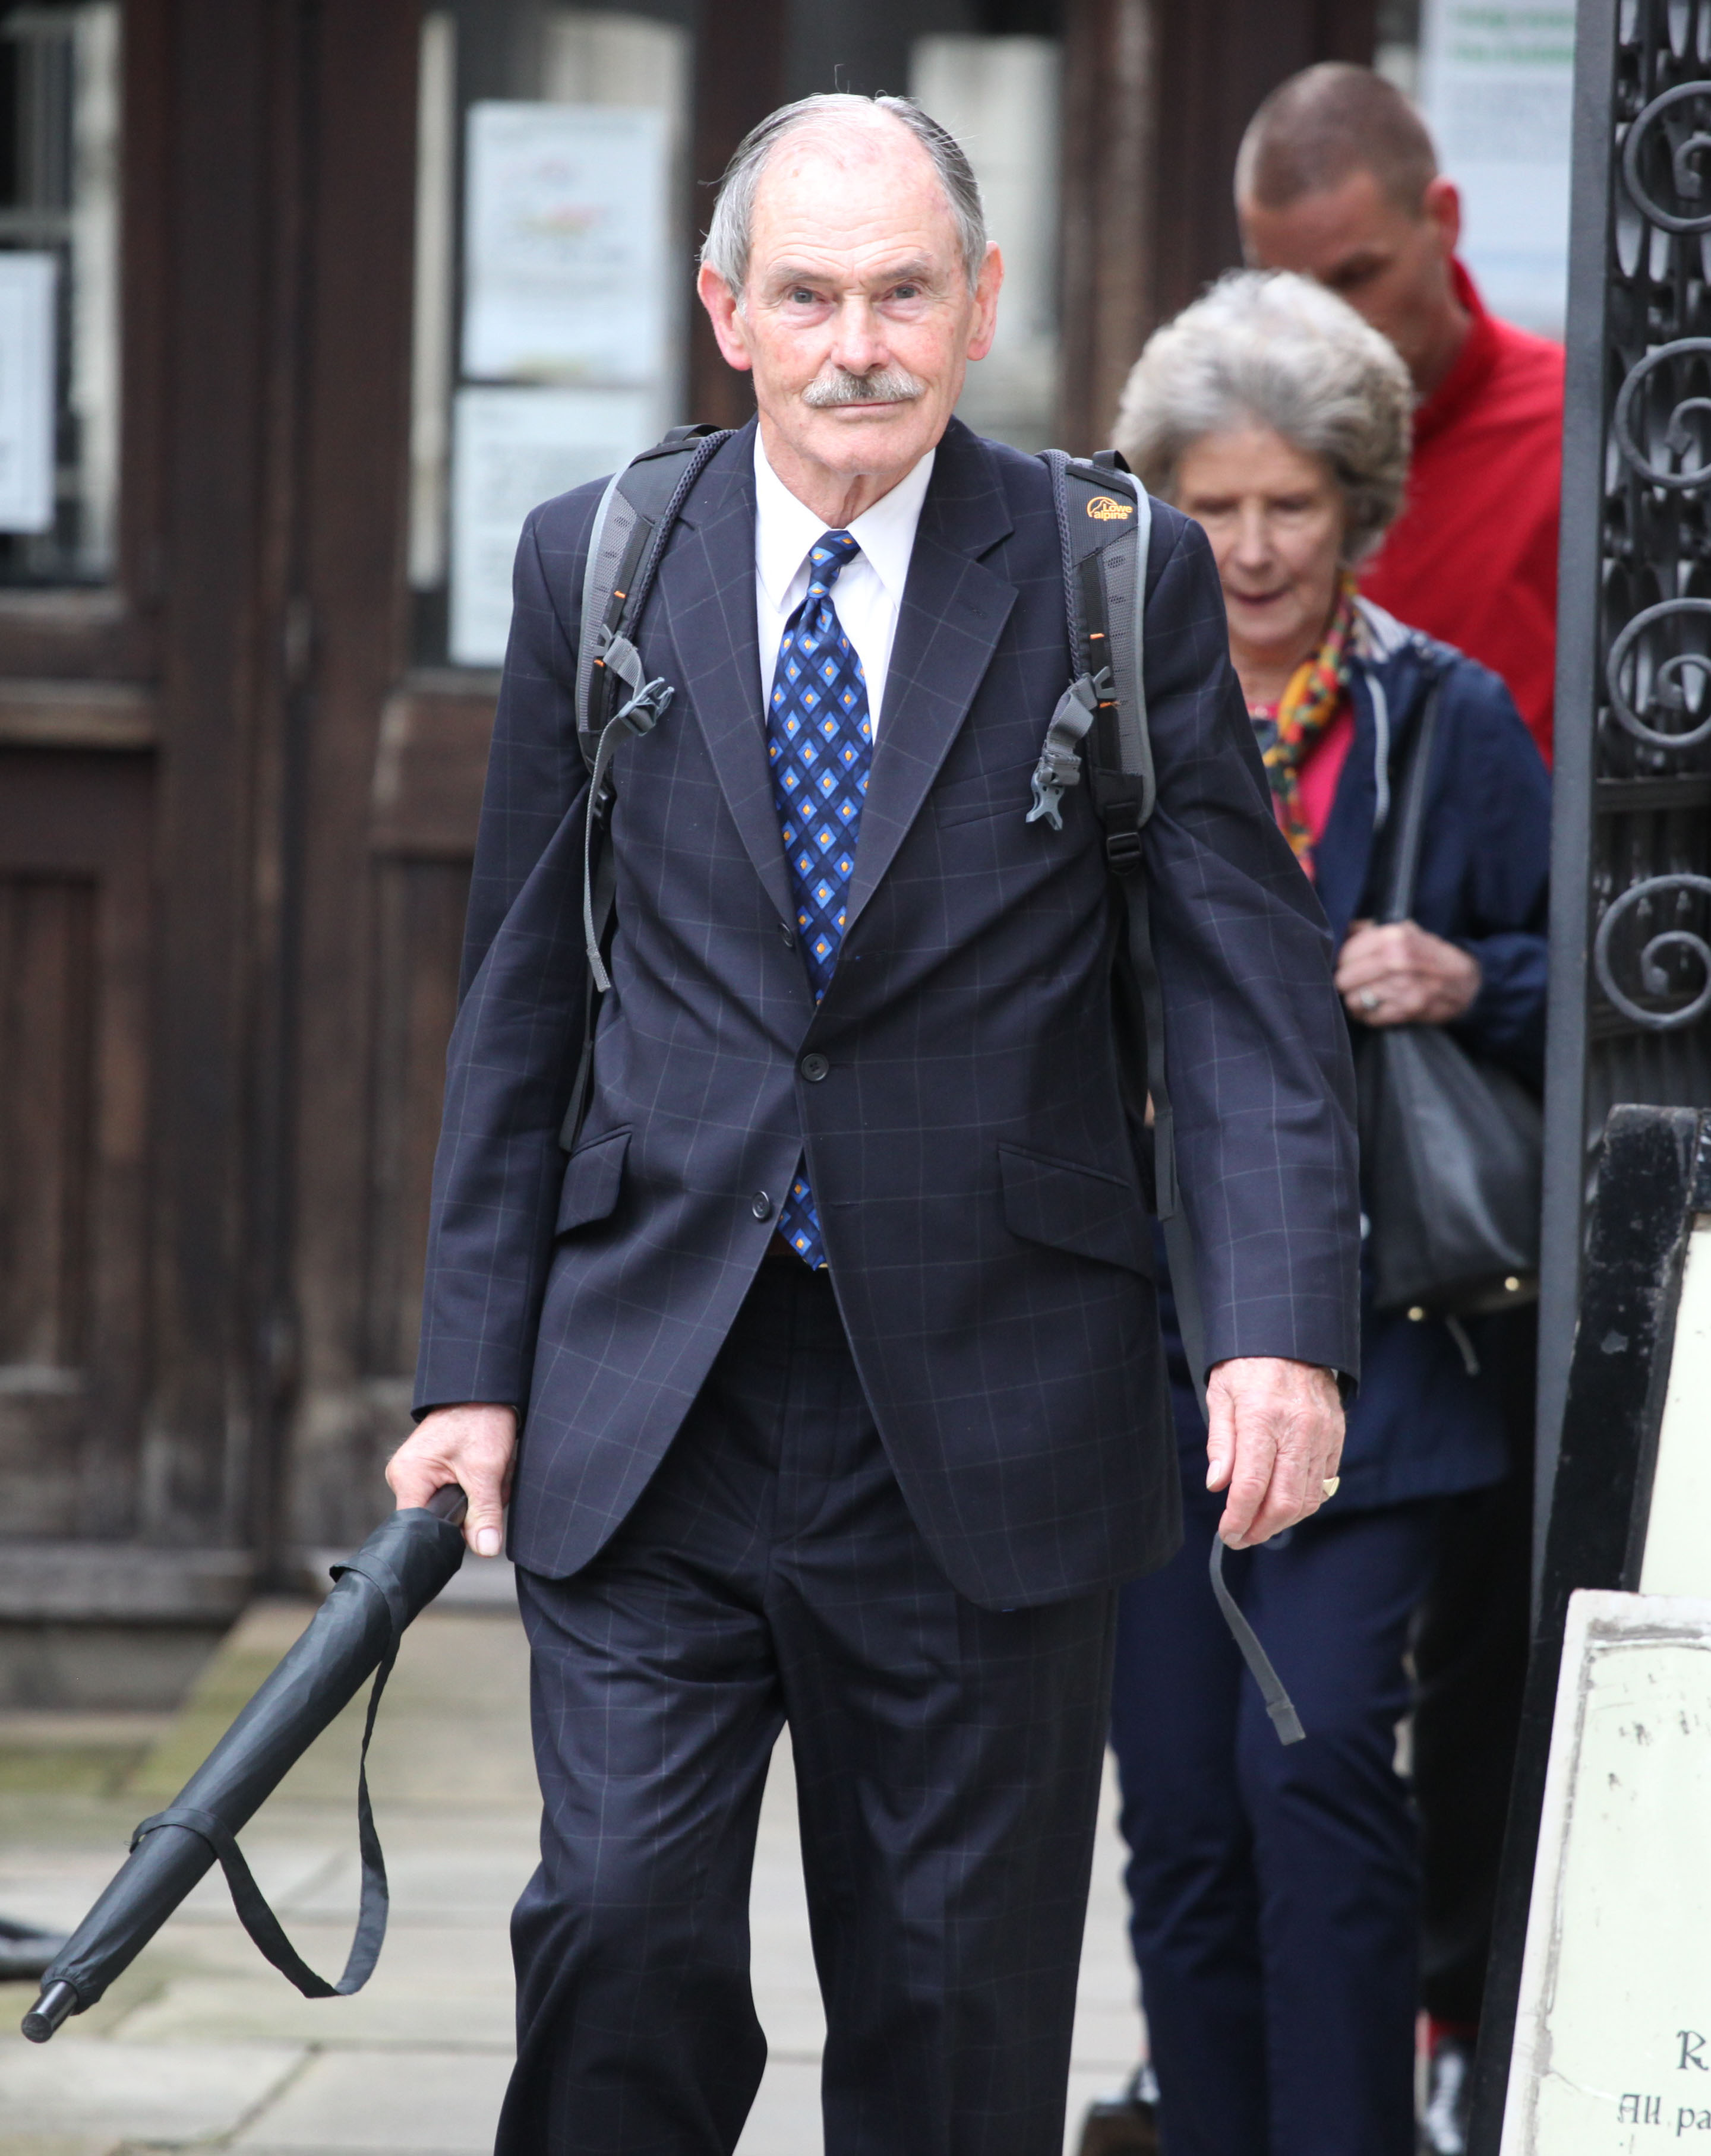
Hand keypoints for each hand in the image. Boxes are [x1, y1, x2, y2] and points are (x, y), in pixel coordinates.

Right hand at [386, 1404, 516, 1557]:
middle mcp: (405, 1478)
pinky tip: (486, 1472)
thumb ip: (485, 1513)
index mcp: (408, 1477)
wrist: (485, 1391)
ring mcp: (417, 1475)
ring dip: (479, 1497)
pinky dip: (476, 1488)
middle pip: (439, 1521)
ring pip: (452, 1508)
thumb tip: (486, 1550)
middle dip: (473, 1509)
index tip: (473, 1528)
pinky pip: (454, 1494)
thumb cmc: (481, 1420)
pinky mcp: (431, 1472)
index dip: (447, 1536)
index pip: (418, 1529)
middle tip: (492, 1484)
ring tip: (491, 1472)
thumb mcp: (487, 1470)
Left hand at [1205, 1357, 1342, 1547]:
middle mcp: (1298, 1429)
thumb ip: (1221, 1443)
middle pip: (1284, 1502)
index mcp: (1262, 1417)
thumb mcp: (1221, 1395)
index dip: (1237, 1518)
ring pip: (1308, 1499)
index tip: (1227, 1533)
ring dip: (1282, 1521)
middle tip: (1241, 1537)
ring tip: (1259, 1524)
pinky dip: (1303, 1501)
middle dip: (1260, 1529)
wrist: (1291, 1335)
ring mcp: (1322, 1434)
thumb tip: (1217, 1485)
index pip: (1251, 1486)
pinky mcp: (1336, 1436)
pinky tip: (1282, 1501)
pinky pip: (1324, 1483)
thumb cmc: (1248, 1364)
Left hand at [1335, 918, 1479, 1026]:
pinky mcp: (1408, 1009)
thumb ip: (1371, 930)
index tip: (1348, 965)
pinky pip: (1371, 1017)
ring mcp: (1403, 986)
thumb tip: (1343, 930)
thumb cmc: (1429, 955)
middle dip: (1346, 983)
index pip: (1346, 953)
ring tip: (1365, 996)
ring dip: (1357, 1001)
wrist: (1465, 981)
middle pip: (1345, 979)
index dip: (1343, 962)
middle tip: (1353, 983)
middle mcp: (1397, 960)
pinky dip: (1369, 1015)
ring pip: (1354, 1000)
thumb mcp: (1405, 932)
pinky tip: (1376, 1008)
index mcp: (1394, 936)